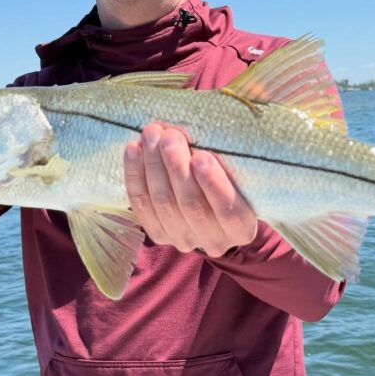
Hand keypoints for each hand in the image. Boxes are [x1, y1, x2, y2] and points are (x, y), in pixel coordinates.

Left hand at [123, 123, 257, 256]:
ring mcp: (183, 239)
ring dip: (154, 165)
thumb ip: (223, 163)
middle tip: (170, 136)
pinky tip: (133, 149)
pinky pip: (141, 204)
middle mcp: (214, 241)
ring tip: (151, 134)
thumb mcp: (236, 175)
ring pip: (163, 202)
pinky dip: (135, 175)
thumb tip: (192, 135)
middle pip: (191, 204)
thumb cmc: (230, 181)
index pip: (228, 212)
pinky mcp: (158, 234)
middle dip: (177, 166)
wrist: (212, 206)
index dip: (213, 185)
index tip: (201, 157)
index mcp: (241, 229)